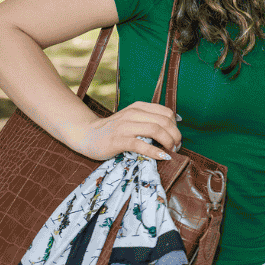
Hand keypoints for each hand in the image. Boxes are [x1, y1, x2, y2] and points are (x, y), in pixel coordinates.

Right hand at [64, 101, 181, 161]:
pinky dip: (155, 151)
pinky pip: (141, 144)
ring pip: (155, 130)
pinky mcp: (118, 140)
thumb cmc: (114, 130)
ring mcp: (125, 126)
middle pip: (164, 121)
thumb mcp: (133, 119)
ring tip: (171, 151)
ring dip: (168, 142)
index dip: (175, 126)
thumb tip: (176, 122)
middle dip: (175, 136)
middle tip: (176, 147)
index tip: (176, 138)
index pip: (166, 113)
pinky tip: (162, 157)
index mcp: (139, 107)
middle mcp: (133, 113)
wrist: (87, 134)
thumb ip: (150, 119)